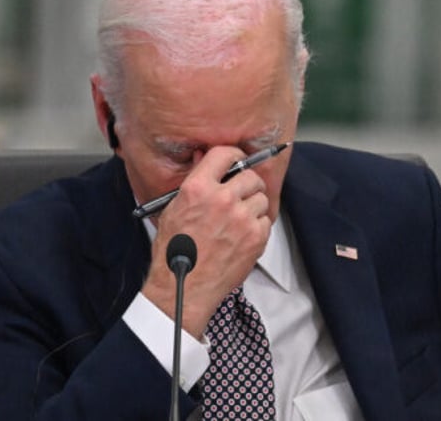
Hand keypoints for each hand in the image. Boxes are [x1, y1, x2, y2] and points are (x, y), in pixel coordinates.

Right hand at [141, 146, 271, 336]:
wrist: (183, 287)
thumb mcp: (174, 209)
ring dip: (254, 206)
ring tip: (239, 220)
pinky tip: (242, 236)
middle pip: (250, 176)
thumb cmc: (175, 252)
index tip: (238, 161)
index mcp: (198, 188)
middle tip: (242, 194)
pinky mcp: (255, 237)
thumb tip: (203, 159)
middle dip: (248, 184)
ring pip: (262, 198)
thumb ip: (194, 182)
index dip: (235, 156)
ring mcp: (241, 218)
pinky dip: (258, 226)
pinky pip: (266, 221)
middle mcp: (222, 199)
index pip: (225, 154)